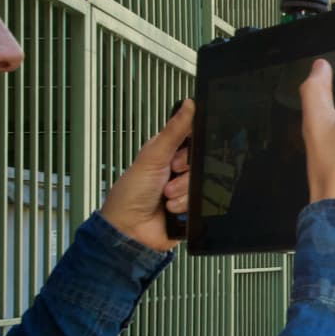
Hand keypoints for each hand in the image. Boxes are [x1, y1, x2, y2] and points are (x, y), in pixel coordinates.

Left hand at [101, 99, 193, 251]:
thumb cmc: (129, 194)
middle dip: (186, 173)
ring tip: (166, 196)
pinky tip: (172, 209)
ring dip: (183, 191)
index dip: (192, 149)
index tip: (180, 156)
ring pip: (204, 183)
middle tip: (170, 175)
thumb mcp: (152, 157)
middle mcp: (179, 170)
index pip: (195, 140)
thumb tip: (189, 104)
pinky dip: (187, 205)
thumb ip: (174, 131)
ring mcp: (186, 189)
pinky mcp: (193, 208)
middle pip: (203, 163)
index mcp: (169, 153)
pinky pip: (205, 201)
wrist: (129, 231)